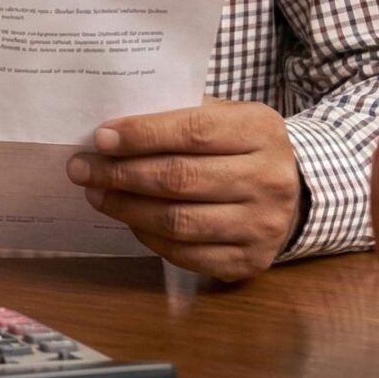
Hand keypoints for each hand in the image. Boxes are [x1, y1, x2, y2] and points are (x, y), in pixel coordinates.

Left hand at [69, 98, 301, 281]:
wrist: (296, 190)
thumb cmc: (241, 145)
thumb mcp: (225, 116)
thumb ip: (178, 116)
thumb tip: (112, 130)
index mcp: (261, 131)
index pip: (193, 132)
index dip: (142, 135)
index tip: (100, 138)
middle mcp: (269, 180)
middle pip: (180, 178)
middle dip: (121, 174)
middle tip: (81, 168)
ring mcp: (262, 225)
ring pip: (179, 221)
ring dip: (127, 208)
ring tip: (96, 194)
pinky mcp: (250, 261)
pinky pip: (186, 254)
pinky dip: (149, 237)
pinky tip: (128, 220)